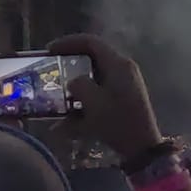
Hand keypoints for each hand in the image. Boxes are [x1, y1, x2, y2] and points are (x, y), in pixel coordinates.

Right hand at [48, 34, 162, 161]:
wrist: (141, 147)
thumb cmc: (117, 120)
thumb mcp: (92, 101)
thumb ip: (78, 84)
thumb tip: (73, 82)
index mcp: (118, 64)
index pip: (91, 42)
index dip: (68, 42)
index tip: (49, 50)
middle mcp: (122, 70)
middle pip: (92, 59)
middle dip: (69, 65)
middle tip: (52, 70)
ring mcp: (124, 85)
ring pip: (93, 78)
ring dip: (75, 87)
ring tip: (57, 97)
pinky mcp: (122, 100)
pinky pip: (98, 94)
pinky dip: (83, 103)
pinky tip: (68, 123)